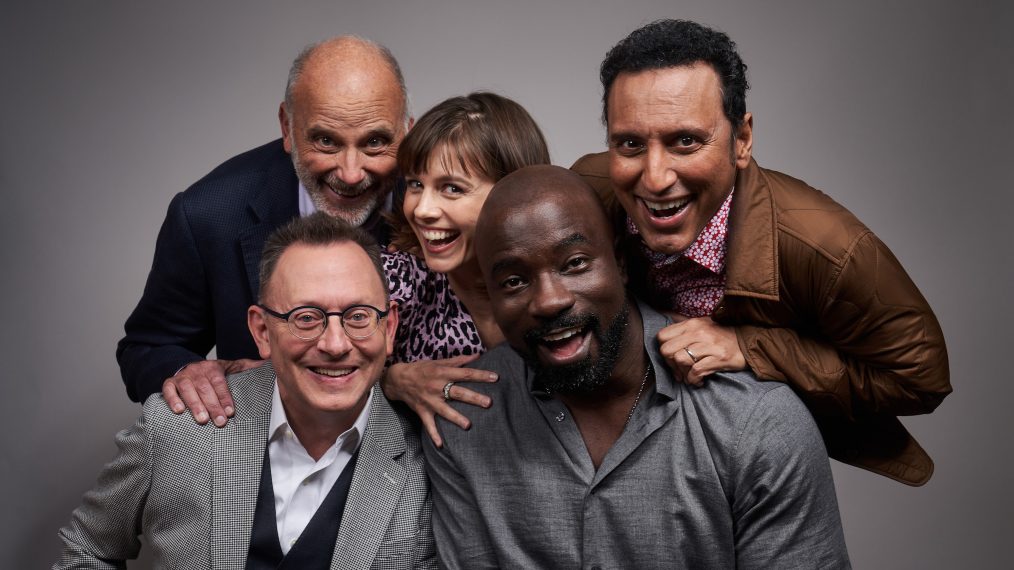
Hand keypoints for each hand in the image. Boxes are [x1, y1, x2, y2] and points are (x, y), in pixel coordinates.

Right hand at [162, 358, 262, 426]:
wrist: (189, 368)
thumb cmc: (213, 373)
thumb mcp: (232, 368)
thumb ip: (248, 368)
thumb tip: (270, 363)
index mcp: (213, 367)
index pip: (219, 382)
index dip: (224, 397)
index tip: (230, 411)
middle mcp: (197, 371)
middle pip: (205, 388)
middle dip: (212, 405)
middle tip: (219, 421)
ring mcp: (183, 377)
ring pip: (188, 390)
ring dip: (195, 405)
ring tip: (202, 419)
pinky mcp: (169, 383)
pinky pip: (168, 390)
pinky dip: (172, 399)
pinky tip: (179, 411)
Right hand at [381, 355, 498, 447]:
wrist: (397, 379)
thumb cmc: (421, 369)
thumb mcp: (438, 362)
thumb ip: (458, 360)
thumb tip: (477, 355)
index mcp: (442, 372)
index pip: (465, 374)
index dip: (480, 375)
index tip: (495, 378)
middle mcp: (437, 387)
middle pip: (458, 393)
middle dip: (473, 398)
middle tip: (488, 403)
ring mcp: (430, 401)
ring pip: (445, 410)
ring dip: (456, 418)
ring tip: (468, 426)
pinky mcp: (422, 411)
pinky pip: (429, 425)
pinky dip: (434, 435)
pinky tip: (441, 445)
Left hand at [657, 316, 745, 385]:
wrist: (748, 342)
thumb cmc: (721, 336)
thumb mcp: (701, 326)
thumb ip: (683, 330)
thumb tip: (662, 339)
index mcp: (691, 324)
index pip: (662, 336)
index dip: (663, 350)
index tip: (670, 358)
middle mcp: (698, 332)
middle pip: (667, 350)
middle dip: (669, 364)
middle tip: (678, 370)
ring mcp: (708, 344)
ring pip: (679, 360)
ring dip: (682, 373)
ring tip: (689, 376)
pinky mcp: (718, 358)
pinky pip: (695, 371)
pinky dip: (694, 380)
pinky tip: (699, 380)